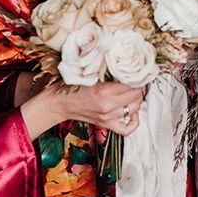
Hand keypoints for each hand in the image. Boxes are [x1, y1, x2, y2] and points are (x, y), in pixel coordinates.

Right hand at [22, 81, 144, 140]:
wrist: (59, 103)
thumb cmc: (72, 86)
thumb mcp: (90, 74)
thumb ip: (107, 72)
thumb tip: (125, 67)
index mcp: (104, 91)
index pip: (131, 84)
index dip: (136, 77)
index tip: (135, 73)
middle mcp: (108, 106)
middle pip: (136, 96)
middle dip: (138, 87)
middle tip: (135, 81)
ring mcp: (108, 117)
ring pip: (135, 109)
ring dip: (136, 100)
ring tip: (133, 93)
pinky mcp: (105, 124)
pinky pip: (127, 129)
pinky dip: (133, 121)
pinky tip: (131, 112)